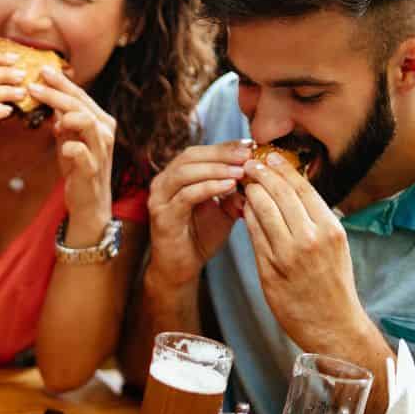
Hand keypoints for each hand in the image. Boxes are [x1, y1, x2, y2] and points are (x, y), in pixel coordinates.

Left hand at [27, 66, 116, 233]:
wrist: (89, 203)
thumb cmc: (78, 168)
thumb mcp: (68, 139)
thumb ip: (63, 119)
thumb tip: (48, 97)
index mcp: (100, 120)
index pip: (79, 95)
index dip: (60, 82)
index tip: (40, 70)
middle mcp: (104, 131)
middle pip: (81, 103)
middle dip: (56, 92)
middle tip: (32, 84)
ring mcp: (101, 150)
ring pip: (86, 121)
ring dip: (65, 112)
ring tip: (45, 108)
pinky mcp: (93, 169)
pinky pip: (83, 152)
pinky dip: (71, 147)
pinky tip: (61, 145)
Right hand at [146, 140, 251, 286]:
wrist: (181, 268)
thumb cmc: (200, 237)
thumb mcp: (223, 209)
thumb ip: (233, 191)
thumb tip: (255, 172)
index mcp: (176, 176)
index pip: (199, 152)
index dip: (224, 146)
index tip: (250, 145)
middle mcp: (163, 182)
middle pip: (190, 156)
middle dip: (221, 153)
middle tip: (247, 154)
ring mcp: (159, 198)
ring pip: (185, 172)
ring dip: (215, 168)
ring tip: (240, 170)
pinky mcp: (162, 216)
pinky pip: (186, 196)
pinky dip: (208, 187)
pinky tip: (228, 186)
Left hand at [240, 151, 365, 349]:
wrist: (331, 325)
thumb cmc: (333, 283)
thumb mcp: (335, 246)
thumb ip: (316, 219)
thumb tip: (294, 190)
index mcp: (330, 229)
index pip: (302, 188)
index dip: (282, 169)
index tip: (269, 157)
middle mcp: (310, 238)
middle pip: (280, 194)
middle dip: (260, 175)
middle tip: (248, 164)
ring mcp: (288, 255)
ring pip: (262, 210)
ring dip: (250, 193)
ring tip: (243, 183)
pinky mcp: (269, 269)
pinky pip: (253, 234)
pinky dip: (246, 217)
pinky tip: (241, 208)